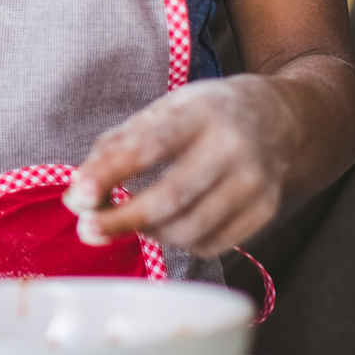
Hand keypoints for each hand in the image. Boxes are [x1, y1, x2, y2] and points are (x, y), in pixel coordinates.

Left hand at [66, 75, 310, 256]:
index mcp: (201, 111)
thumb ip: (118, 146)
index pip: (151, 145)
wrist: (278, 120)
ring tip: (130, 221)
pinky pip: (211, 244)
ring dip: (148, 232)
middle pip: (171, 197)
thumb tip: (76, 194)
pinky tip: (168, 226)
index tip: (79, 194)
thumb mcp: (164, 111)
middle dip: (122, 219)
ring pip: (190, 228)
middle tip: (86, 230)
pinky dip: (180, 242)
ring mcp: (254, 182)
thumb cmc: (205, 115)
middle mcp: (233, 146)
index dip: (112, 172)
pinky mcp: (265, 211)